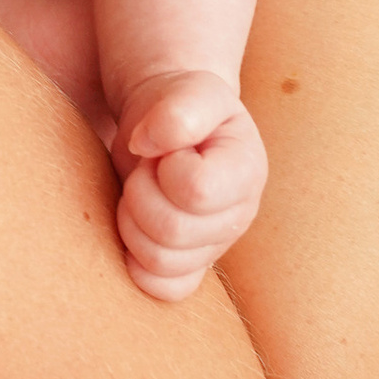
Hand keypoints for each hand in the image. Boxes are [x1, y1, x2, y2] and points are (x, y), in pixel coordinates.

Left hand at [113, 70, 267, 301]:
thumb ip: (178, 111)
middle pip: (172, 231)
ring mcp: (214, 246)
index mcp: (246, 171)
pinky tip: (137, 227)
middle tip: (144, 169)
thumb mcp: (188, 90)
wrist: (169, 121)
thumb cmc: (181, 104)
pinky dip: (138, 263)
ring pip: (160, 262)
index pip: (196, 191)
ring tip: (140, 191)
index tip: (163, 149)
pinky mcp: (190, 266)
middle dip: (141, 194)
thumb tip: (148, 145)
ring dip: (132, 222)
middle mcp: (238, 216)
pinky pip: (163, 288)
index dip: (164, 169)